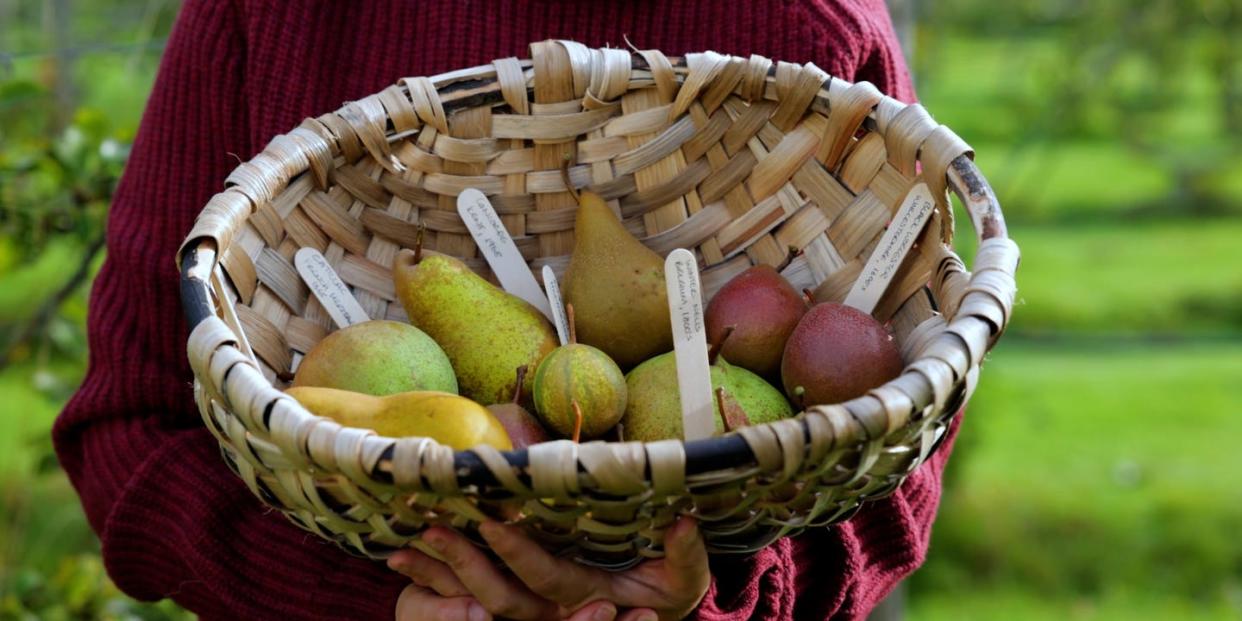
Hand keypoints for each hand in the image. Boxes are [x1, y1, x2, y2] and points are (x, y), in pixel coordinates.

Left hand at [388, 516, 709, 620]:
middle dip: (462, 563)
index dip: (519, 554)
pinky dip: (429, 585)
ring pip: (472, 603)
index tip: (491, 521)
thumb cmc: (669, 587)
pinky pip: (461, 602)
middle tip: (431, 527)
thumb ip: (685, 553)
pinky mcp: (510, 606)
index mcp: (589, 596)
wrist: (650, 613)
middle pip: (497, 598)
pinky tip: (399, 560)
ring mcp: (529, 612)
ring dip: (435, 576)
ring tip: (398, 549)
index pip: (548, 580)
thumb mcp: (684, 576)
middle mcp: (551, 611)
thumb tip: (682, 521)